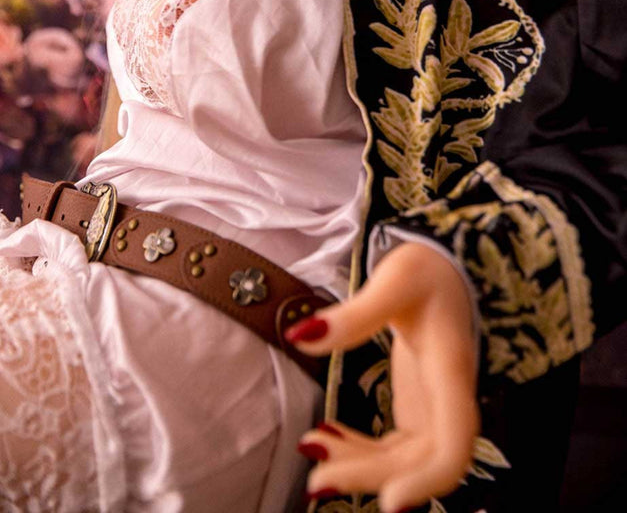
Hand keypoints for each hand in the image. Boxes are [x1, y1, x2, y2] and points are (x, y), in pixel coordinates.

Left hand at [286, 242, 479, 512]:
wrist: (445, 267)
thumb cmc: (427, 270)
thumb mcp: (394, 279)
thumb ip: (353, 314)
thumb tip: (301, 337)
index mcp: (452, 371)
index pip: (453, 444)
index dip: (429, 480)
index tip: (391, 504)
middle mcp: (449, 399)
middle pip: (420, 462)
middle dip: (370, 478)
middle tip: (314, 481)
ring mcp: (434, 408)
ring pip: (404, 461)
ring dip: (360, 469)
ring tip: (310, 449)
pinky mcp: (417, 408)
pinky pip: (393, 448)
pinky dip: (359, 452)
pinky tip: (324, 436)